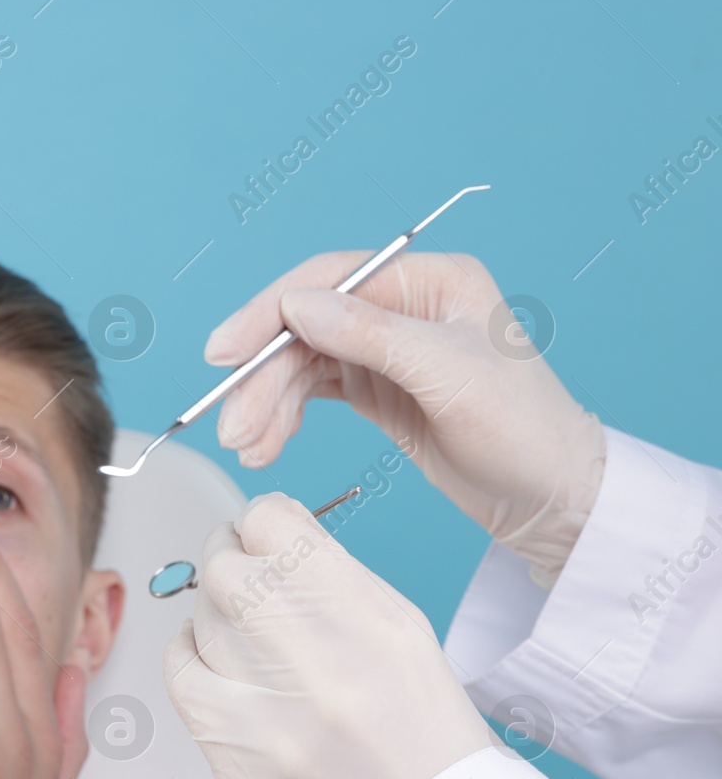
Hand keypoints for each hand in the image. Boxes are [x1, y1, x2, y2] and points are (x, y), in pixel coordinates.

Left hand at [163, 493, 494, 778]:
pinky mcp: (228, 753)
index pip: (268, 522)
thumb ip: (331, 577)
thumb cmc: (421, 732)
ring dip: (216, 618)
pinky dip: (189, 660)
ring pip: (199, 619)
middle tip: (247, 580)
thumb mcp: (400, 629)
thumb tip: (270, 533)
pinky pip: (179, 678)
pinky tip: (212, 663)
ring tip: (249, 640)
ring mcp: (260, 706)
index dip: (261, 523)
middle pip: (223, 566)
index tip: (263, 536)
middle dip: (230, 562)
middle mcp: (304, 651)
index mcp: (357, 610)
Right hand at [206, 251, 605, 584]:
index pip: (328, 280)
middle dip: (263, 378)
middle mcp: (404, 307)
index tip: (224, 355)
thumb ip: (370, 335)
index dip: (268, 315)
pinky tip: (268, 443)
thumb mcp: (449, 377)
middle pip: (305, 328)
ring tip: (250, 449)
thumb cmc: (525, 431)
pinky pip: (313, 391)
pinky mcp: (378, 389)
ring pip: (302, 363)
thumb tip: (296, 306)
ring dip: (267, 404)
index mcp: (431, 281)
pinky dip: (284, 416)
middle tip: (233, 427)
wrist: (553, 498)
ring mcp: (388, 349)